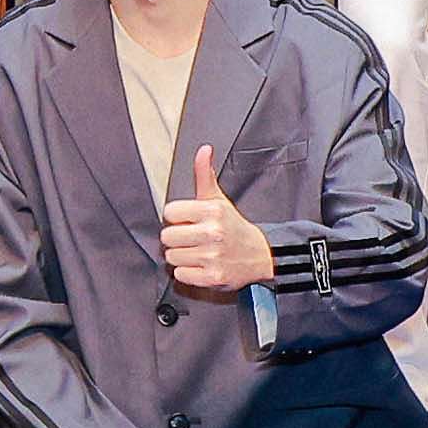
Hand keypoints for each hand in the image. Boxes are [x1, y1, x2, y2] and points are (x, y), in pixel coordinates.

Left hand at [159, 144, 275, 295]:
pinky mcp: (213, 277)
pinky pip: (181, 275)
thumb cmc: (233, 226)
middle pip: (167, 236)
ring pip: (172, 257)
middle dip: (177, 238)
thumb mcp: (218, 199)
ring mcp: (213, 256)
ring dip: (181, 257)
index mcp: (211, 211)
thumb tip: (203, 149)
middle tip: (191, 238)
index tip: (188, 220)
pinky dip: (188, 273)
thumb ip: (205, 173)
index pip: (169, 212)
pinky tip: (200, 265)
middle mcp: (212, 233)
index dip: (177, 217)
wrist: (260, 255)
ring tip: (197, 252)